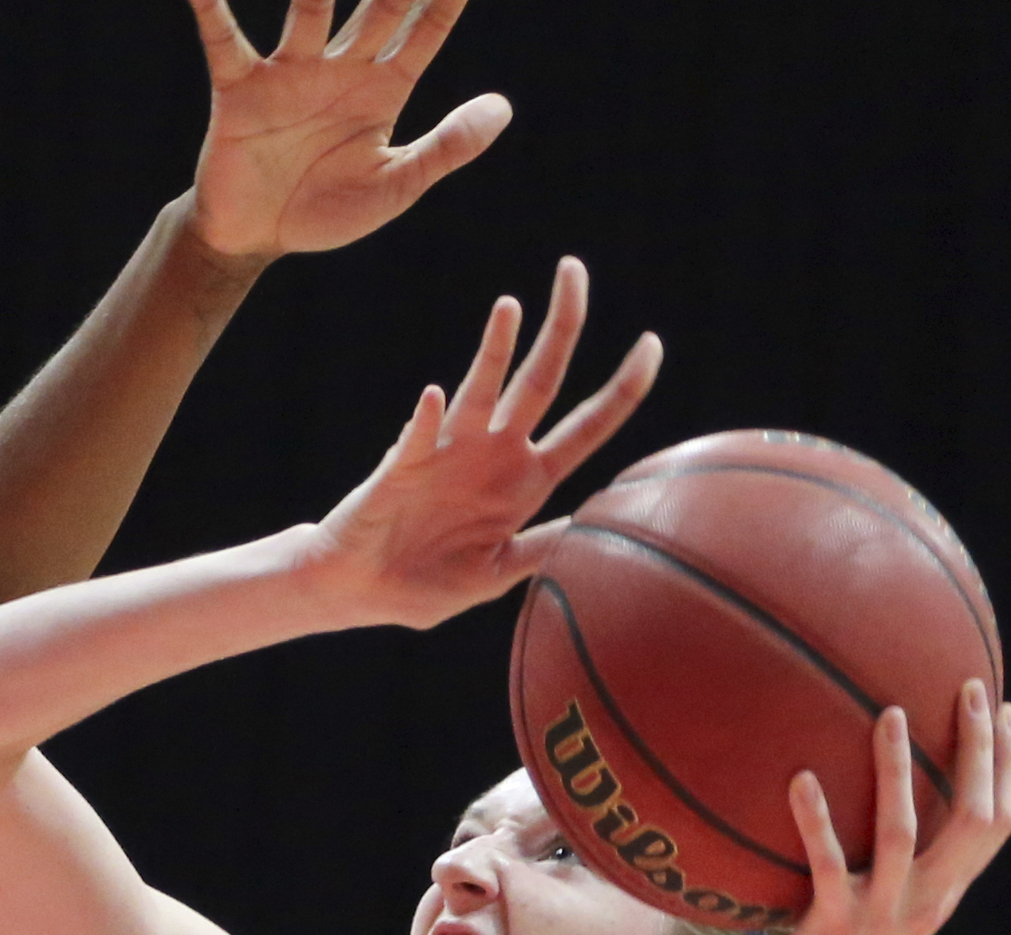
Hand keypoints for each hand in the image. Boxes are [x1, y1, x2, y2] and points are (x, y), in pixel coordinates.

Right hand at [184, 0, 509, 259]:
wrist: (256, 238)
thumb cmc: (327, 211)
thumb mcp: (396, 185)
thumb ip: (447, 147)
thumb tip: (503, 108)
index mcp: (384, 88)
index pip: (426, 28)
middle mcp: (341, 67)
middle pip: (379, 3)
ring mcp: (290, 72)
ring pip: (310, 10)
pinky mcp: (241, 89)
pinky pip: (226, 42)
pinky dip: (212, 10)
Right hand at [298, 259, 659, 630]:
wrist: (358, 588)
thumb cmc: (425, 584)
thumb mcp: (493, 575)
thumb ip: (538, 552)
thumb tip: (594, 529)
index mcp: (525, 484)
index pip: (587, 428)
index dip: (621, 390)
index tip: (652, 344)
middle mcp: (492, 456)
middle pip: (540, 382)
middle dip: (562, 327)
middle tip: (574, 269)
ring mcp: (447, 455)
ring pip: (480, 392)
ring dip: (495, 351)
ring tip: (510, 308)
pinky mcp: (401, 468)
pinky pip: (416, 440)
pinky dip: (425, 422)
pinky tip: (432, 400)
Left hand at [747, 683, 1010, 934]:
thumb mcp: (884, 915)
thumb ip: (894, 868)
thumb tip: (880, 806)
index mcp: (943, 894)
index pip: (996, 822)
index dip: (1007, 766)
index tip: (1005, 710)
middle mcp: (926, 901)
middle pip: (974, 816)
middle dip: (978, 751)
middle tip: (969, 690)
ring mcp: (883, 914)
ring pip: (904, 830)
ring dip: (896, 769)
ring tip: (890, 713)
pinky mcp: (834, 927)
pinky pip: (827, 862)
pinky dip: (815, 819)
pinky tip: (800, 778)